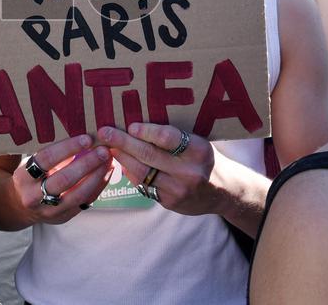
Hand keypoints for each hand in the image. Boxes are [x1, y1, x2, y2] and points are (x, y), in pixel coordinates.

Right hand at [9, 134, 112, 225]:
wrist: (21, 206)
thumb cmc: (30, 176)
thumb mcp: (31, 163)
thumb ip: (52, 154)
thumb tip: (82, 137)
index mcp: (24, 177)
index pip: (46, 159)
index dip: (68, 148)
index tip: (87, 139)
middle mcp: (34, 196)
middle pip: (64, 179)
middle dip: (87, 163)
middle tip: (103, 151)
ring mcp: (49, 210)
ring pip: (77, 194)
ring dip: (96, 176)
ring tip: (109, 161)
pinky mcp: (63, 217)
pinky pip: (85, 202)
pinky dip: (98, 186)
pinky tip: (106, 173)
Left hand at [101, 123, 225, 216]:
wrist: (223, 191)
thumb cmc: (203, 158)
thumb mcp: (197, 142)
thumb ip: (173, 136)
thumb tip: (135, 124)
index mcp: (198, 150)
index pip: (167, 138)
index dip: (146, 131)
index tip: (130, 125)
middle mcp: (189, 171)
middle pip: (149, 155)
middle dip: (123, 142)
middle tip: (104, 132)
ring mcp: (179, 189)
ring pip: (142, 172)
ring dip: (122, 158)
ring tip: (107, 146)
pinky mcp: (170, 202)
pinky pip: (144, 186)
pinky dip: (131, 173)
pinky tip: (122, 163)